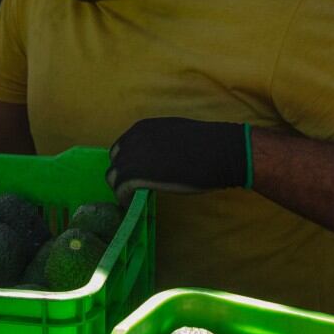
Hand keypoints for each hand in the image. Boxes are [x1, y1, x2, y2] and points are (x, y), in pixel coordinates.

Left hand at [107, 118, 251, 203]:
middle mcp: (133, 140)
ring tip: (133, 199)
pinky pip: (121, 191)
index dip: (126, 163)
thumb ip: (156, 142)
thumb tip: (152, 158)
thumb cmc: (206, 143)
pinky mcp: (138, 176)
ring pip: (113, 178)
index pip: (120, 147)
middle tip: (134, 189)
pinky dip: (125, 200)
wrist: (220, 151)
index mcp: (142, 128)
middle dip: (121, 176)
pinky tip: (134, 205)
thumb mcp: (173, 133)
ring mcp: (134, 157)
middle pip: (114, 163)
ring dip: (122, 189)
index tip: (135, 175)